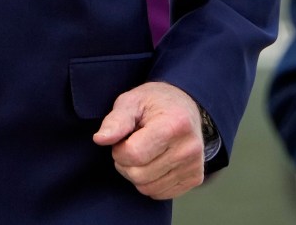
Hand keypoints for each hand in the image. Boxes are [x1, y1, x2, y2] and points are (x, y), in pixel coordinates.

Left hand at [92, 81, 204, 198]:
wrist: (184, 105)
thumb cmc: (153, 102)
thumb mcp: (131, 101)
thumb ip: (115, 121)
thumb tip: (99, 139)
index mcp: (174, 124)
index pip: (134, 154)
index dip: (119, 150)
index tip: (122, 138)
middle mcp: (188, 148)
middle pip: (140, 175)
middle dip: (125, 163)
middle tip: (130, 145)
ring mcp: (194, 165)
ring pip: (148, 188)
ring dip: (136, 174)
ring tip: (141, 152)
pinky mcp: (195, 178)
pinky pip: (160, 194)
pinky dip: (149, 182)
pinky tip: (153, 162)